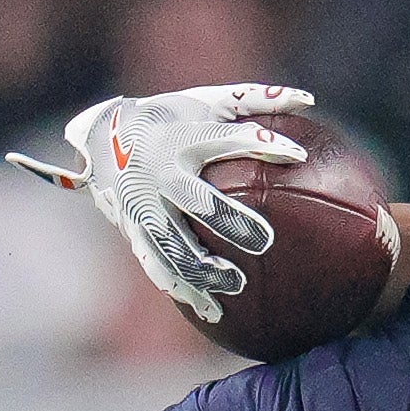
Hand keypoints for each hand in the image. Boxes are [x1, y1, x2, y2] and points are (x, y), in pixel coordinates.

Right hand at [8, 86, 313, 322]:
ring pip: (174, 244)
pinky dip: (182, 289)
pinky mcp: (133, 231)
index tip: (297, 155)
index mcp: (183, 137)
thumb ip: (254, 100)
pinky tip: (210, 311)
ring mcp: (144, 205)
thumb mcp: (205, 102)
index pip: (227, 138)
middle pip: (199, 201)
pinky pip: (157, 265)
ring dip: (203, 268)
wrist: (101, 137)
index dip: (260, 143)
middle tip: (265, 241)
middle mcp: (161, 173)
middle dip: (230, 221)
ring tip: (237, 284)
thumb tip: (309, 100)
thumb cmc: (170, 118)